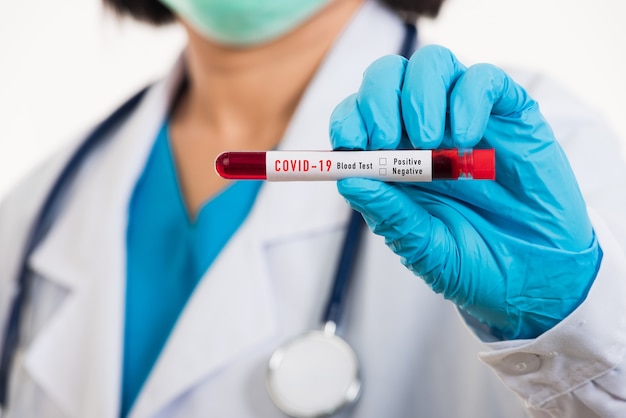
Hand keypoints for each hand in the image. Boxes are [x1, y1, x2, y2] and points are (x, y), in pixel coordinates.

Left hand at [329, 45, 601, 339]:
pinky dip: (468, 99)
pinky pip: (483, 80)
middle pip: (387, 77)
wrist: (536, 278)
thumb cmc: (474, 262)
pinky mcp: (509, 114)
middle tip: (387, 141)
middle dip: (378, 100)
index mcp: (393, 161)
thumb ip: (389, 214)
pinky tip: (466, 138)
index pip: (357, 117)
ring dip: (419, 95)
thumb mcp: (423, 247)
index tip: (350, 144)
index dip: (348, 120)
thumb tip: (348, 181)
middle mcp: (424, 132)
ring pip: (431, 65)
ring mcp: (466, 118)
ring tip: (432, 143)